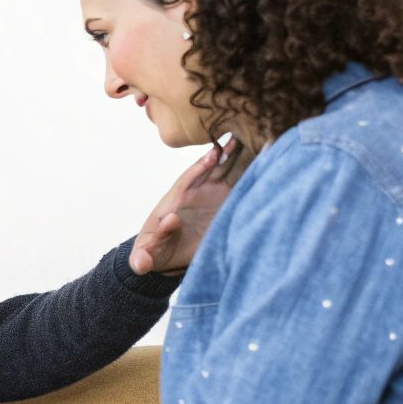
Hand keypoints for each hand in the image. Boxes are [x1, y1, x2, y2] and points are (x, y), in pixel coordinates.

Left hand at [131, 137, 242, 275]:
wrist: (165, 255)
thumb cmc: (153, 253)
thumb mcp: (144, 259)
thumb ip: (142, 259)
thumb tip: (141, 263)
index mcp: (172, 204)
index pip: (184, 184)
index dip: (196, 172)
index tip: (210, 160)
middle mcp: (191, 195)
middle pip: (206, 170)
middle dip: (221, 156)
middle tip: (236, 140)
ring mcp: (208, 197)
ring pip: (223, 172)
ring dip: (236, 157)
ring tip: (252, 141)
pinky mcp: (223, 205)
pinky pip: (237, 186)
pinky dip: (247, 173)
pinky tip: (260, 160)